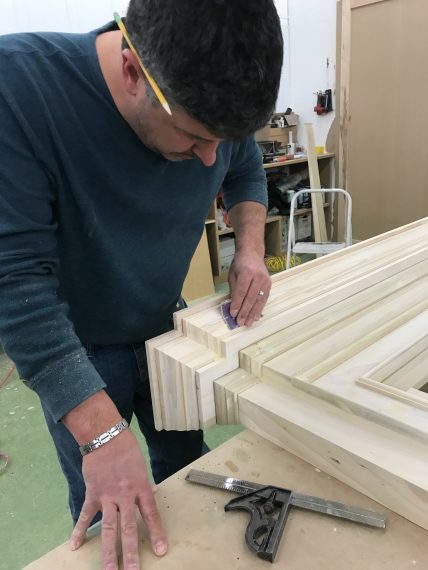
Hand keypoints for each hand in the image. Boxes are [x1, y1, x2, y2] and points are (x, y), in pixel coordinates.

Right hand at [69, 429, 166, 568]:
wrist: (106, 436)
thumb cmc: (127, 449)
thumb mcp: (141, 467)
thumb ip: (142, 486)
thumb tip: (148, 498)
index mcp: (141, 487)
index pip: (151, 515)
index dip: (156, 533)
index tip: (161, 551)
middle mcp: (125, 495)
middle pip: (129, 528)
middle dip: (131, 552)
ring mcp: (107, 496)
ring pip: (109, 528)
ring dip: (109, 551)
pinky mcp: (92, 494)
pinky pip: (86, 515)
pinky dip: (79, 530)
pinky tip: (74, 546)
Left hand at [228, 250, 270, 326]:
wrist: (252, 253)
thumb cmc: (240, 264)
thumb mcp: (233, 275)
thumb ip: (234, 289)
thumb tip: (234, 306)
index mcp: (247, 272)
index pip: (242, 292)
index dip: (237, 304)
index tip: (233, 314)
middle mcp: (258, 277)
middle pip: (251, 298)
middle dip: (245, 312)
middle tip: (240, 322)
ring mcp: (265, 281)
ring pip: (259, 300)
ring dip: (253, 313)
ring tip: (248, 323)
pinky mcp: (269, 284)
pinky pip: (264, 299)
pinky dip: (259, 309)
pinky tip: (256, 316)